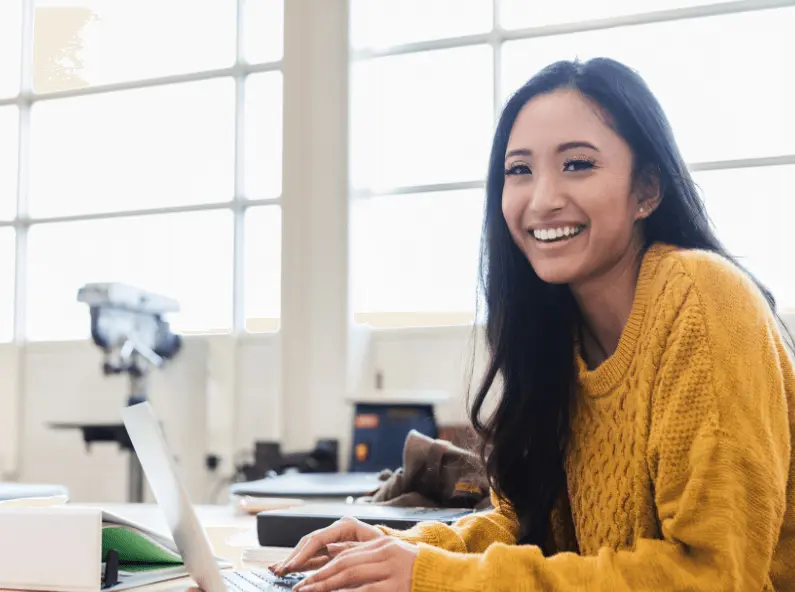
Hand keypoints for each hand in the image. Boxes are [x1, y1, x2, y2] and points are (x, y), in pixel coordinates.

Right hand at [271, 516, 385, 574]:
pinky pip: (313, 557)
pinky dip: (300, 563)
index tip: (292, 566)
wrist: (397, 553)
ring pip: (308, 549)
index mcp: (346, 525)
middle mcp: (336, 529)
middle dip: (294, 557)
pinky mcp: (332, 550)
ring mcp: (333, 539)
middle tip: (279, 570)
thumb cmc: (389, 551)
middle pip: (309, 543)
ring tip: (276, 570)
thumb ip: (350, 553)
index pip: (319, 538)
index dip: (303, 553)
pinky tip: (287, 568)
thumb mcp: (371, 551)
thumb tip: (330, 556)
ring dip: (292, 560)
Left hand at [292, 537, 417, 591]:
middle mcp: (385, 552)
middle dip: (319, 576)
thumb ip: (365, 556)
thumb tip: (332, 553)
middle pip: (344, 563)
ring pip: (351, 575)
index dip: (324, 566)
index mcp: (381, 544)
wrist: (445, 577)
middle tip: (301, 587)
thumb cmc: (416, 571)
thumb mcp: (390, 558)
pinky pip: (366, 590)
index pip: (346, 554)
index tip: (305, 577)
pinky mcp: (397, 586)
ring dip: (326, 585)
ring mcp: (392, 569)